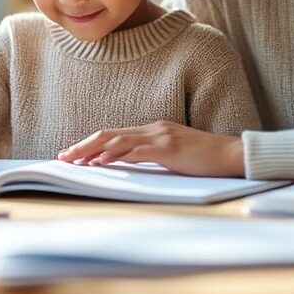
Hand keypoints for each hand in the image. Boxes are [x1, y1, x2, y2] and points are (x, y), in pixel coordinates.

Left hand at [57, 120, 244, 176]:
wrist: (231, 154)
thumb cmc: (205, 158)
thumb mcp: (173, 154)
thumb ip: (153, 155)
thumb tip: (129, 164)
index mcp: (153, 129)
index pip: (114, 134)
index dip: (91, 142)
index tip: (73, 153)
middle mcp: (153, 128)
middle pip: (109, 134)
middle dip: (83, 145)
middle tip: (63, 156)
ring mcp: (161, 136)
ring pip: (118, 140)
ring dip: (93, 150)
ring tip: (75, 160)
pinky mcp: (169, 148)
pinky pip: (137, 151)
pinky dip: (117, 156)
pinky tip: (102, 162)